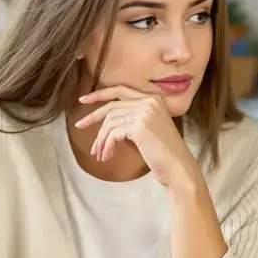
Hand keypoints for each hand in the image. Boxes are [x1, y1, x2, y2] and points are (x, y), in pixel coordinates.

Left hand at [76, 85, 200, 189]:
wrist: (178, 168)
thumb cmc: (161, 154)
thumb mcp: (144, 131)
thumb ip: (128, 122)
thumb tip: (104, 124)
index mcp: (153, 99)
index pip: (120, 90)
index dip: (99, 94)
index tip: (84, 100)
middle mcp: (149, 102)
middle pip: (111, 107)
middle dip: (93, 117)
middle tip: (79, 126)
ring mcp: (145, 113)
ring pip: (110, 121)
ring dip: (101, 139)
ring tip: (99, 153)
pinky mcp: (139, 126)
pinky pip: (113, 134)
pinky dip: (106, 145)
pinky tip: (106, 156)